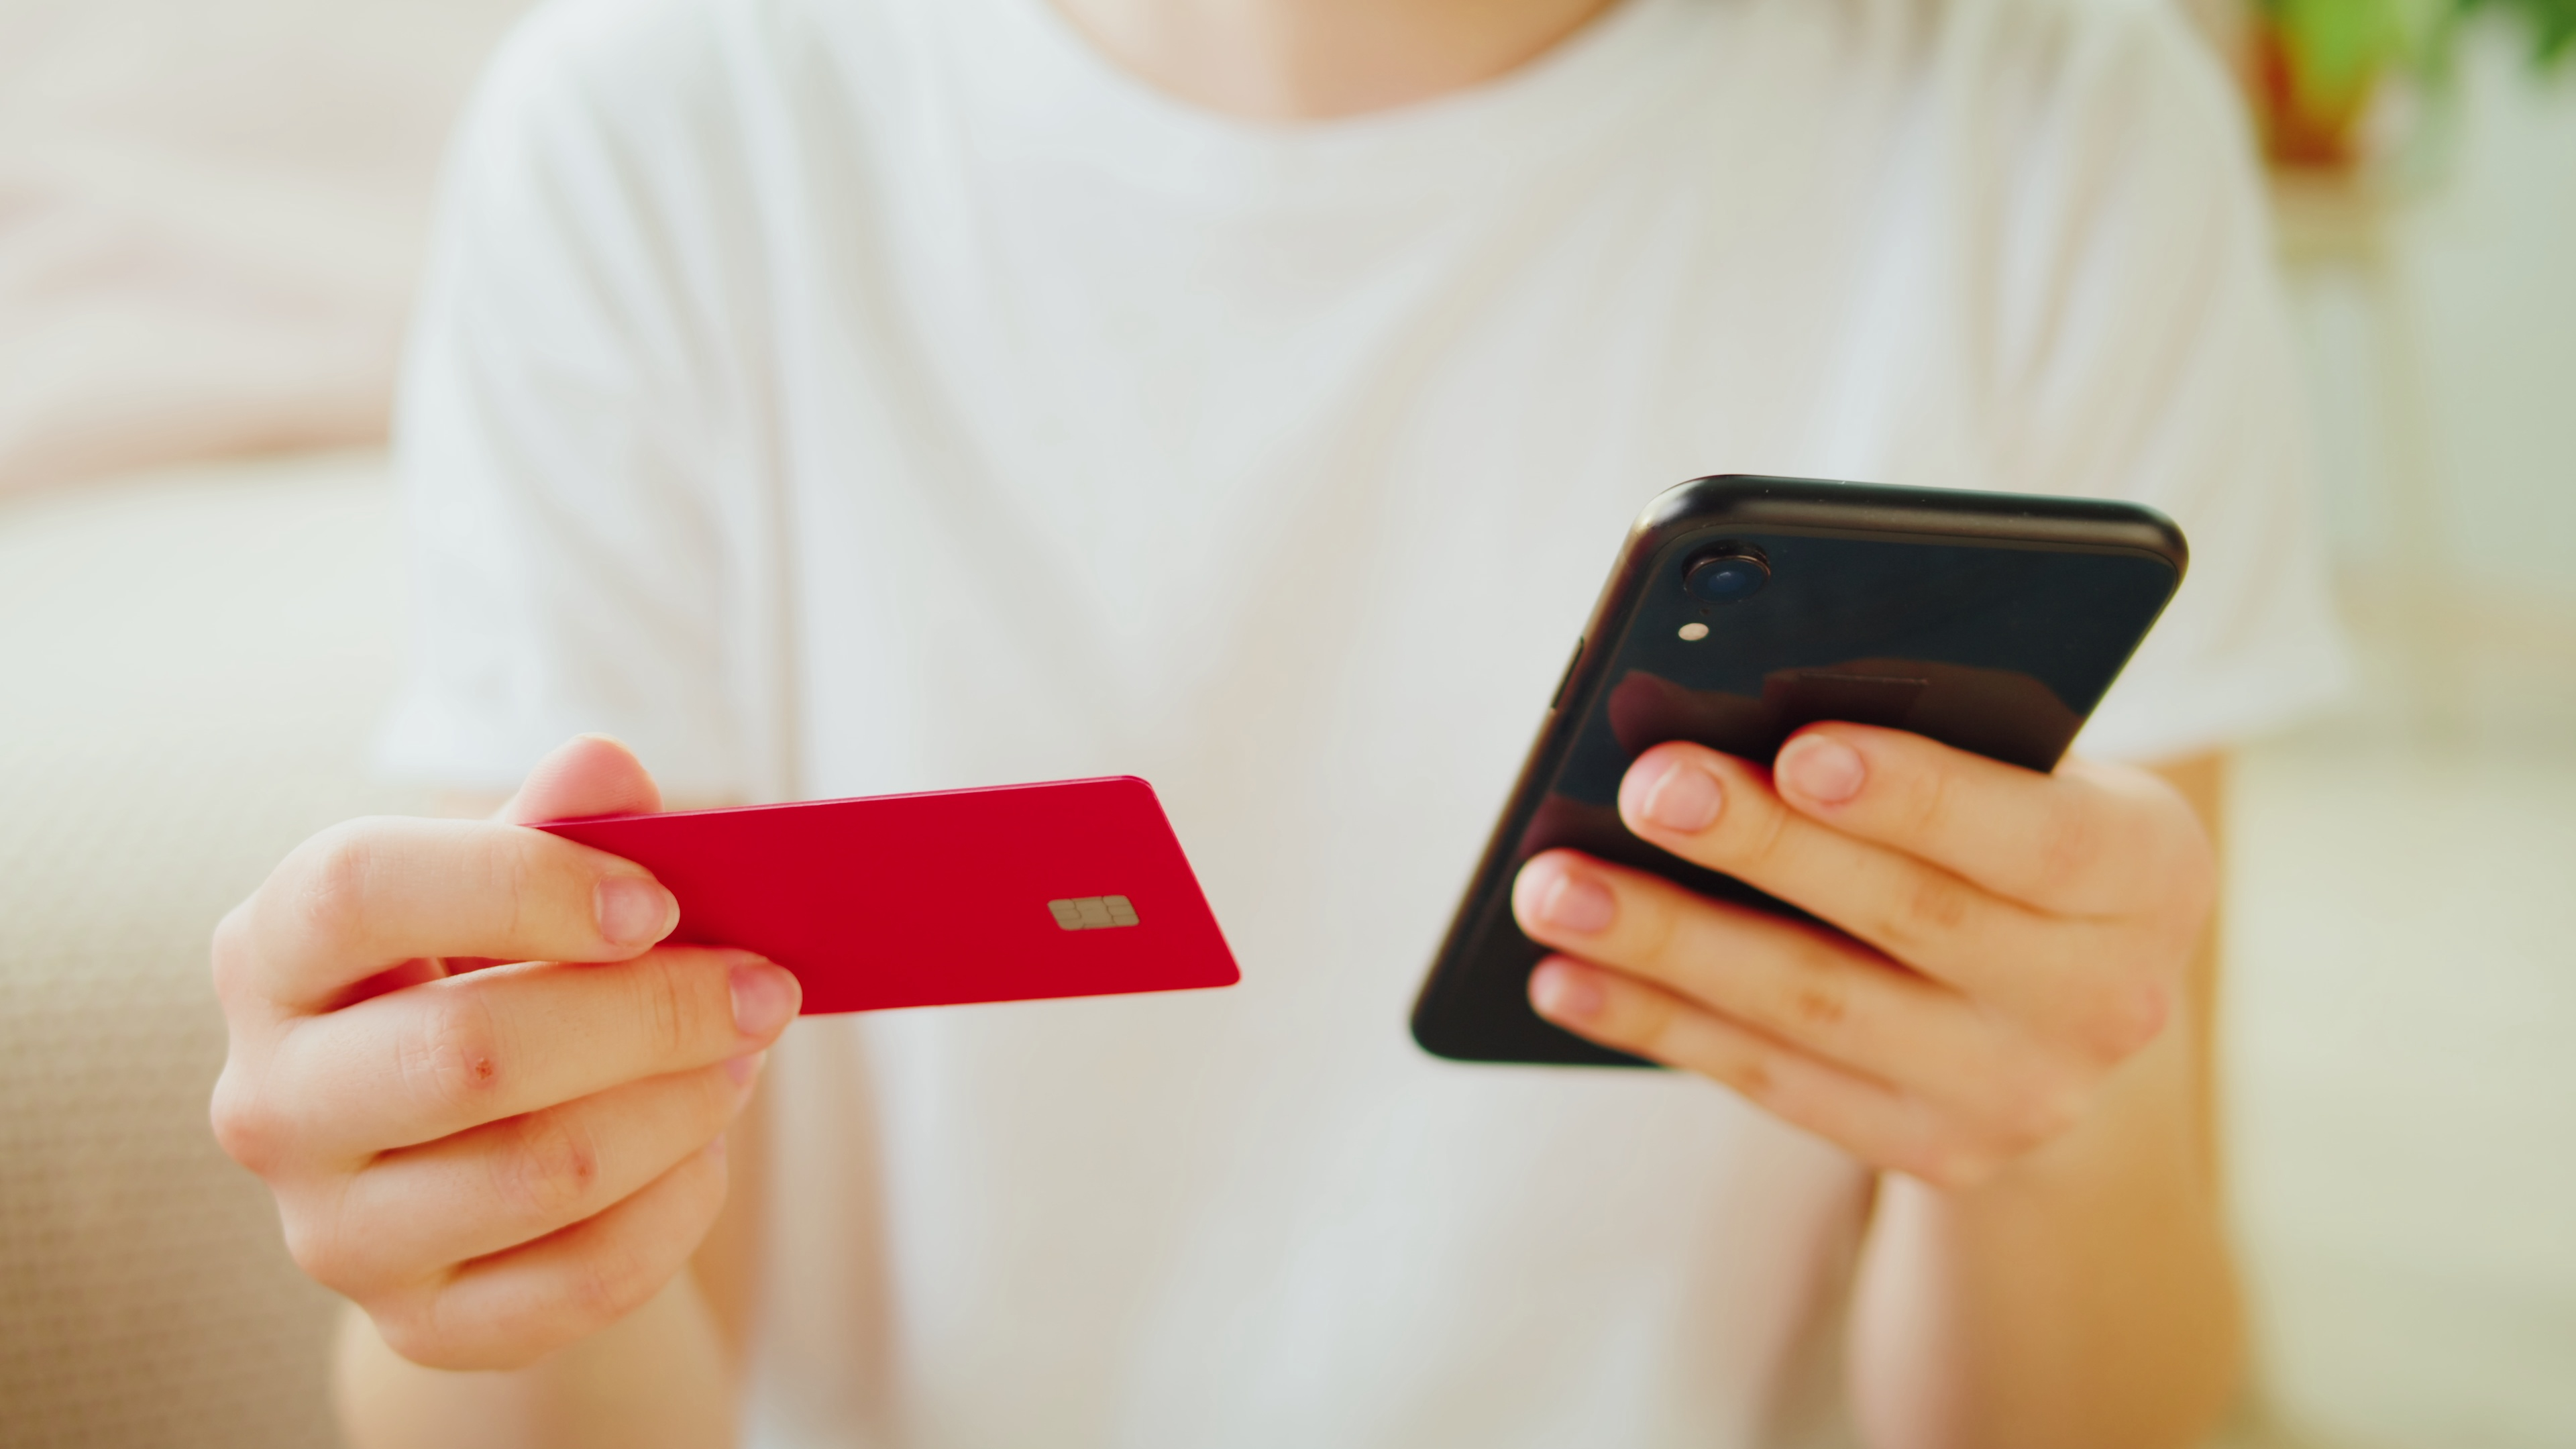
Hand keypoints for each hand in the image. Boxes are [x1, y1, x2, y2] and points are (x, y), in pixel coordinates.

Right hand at [208, 736, 798, 1368]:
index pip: (360, 890)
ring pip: (541, 1172)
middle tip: (765, 985)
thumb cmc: (488, 981)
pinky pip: (583, 1278)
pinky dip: (676, 1205)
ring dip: (682, 1104)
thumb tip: (608, 772)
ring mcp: (333, 1230)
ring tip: (746, 1053)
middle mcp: (270, 1101)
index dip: (524, 883)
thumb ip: (557, 825)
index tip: (658, 900)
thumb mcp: (509, 891)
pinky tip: (706, 1147)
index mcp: (273, 955)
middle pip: (471, 1052)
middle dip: (652, 1012)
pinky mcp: (418, 1324)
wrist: (463, 1158)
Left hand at [1512, 724, 2214, 1188]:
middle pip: (1907, 919)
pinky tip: (1566, 978)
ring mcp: (2018, 1095)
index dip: (1918, 795)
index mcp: (2148, 870)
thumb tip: (1744, 711)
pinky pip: (1773, 1083)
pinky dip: (1659, 1024)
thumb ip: (1942, 740)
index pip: (2035, 833)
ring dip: (1669, 946)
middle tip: (1642, 789)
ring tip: (1552, 890)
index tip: (1800, 749)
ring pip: (1817, 1012)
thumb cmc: (2017, 831)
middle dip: (1760, 848)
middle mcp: (2106, 1000)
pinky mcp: (1933, 1152)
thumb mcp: (2036, 773)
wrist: (2076, 1007)